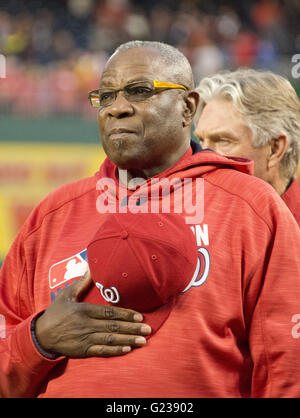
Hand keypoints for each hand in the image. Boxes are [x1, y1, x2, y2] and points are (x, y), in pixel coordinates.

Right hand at [35, 270, 150, 357]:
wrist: (41, 335)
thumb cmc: (55, 312)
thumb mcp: (67, 295)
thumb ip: (81, 283)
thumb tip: (91, 267)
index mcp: (84, 310)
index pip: (109, 312)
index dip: (125, 314)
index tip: (140, 316)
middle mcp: (86, 325)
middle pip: (113, 326)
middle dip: (132, 328)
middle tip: (148, 329)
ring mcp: (85, 339)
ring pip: (110, 339)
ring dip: (128, 340)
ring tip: (143, 341)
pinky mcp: (83, 350)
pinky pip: (101, 350)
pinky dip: (114, 351)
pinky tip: (127, 350)